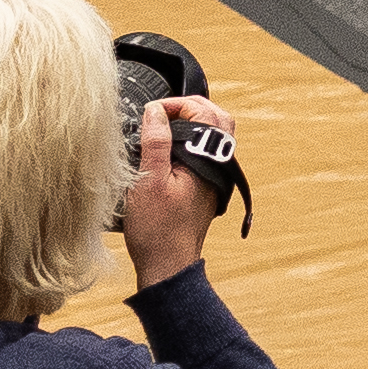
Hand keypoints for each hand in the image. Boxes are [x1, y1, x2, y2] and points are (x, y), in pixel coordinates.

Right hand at [115, 99, 227, 291]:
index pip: (204, 112)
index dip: (177, 104)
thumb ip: (156, 143)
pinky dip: (191, 140)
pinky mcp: (206, 185)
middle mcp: (218, 165)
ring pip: (213, 135)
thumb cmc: (157, 229)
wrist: (168, 264)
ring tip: (163, 123)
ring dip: (192, 123)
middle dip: (190, 107)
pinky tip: (168, 147)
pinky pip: (206, 151)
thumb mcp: (148, 181)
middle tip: (160, 110)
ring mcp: (214, 175)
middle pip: (216, 118)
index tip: (151, 110)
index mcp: (209, 159)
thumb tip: (155, 111)